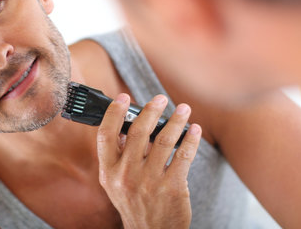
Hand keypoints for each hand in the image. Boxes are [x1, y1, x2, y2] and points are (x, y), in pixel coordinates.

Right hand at [97, 94, 201, 228]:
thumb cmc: (133, 203)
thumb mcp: (115, 183)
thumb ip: (117, 157)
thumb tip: (125, 127)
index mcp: (109, 171)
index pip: (106, 135)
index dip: (114, 113)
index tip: (123, 97)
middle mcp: (127, 175)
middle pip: (138, 132)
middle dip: (151, 110)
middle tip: (160, 99)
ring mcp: (150, 181)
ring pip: (165, 140)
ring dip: (176, 120)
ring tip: (183, 109)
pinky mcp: (172, 187)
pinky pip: (183, 156)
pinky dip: (190, 140)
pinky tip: (194, 130)